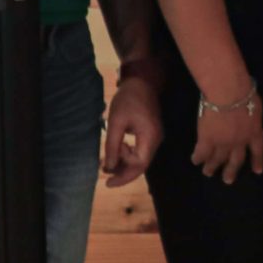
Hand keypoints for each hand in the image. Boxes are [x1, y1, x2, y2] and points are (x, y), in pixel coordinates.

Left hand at [103, 73, 163, 187]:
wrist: (142, 81)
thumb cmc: (128, 99)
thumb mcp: (116, 121)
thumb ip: (113, 145)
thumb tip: (109, 168)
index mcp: (150, 137)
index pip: (140, 164)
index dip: (124, 171)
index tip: (107, 171)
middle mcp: (156, 140)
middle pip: (142, 165)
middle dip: (124, 174)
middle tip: (106, 181)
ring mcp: (154, 137)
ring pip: (141, 159)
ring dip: (125, 165)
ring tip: (106, 166)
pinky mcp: (150, 133)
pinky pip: (140, 151)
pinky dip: (128, 156)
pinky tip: (116, 154)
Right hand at [188, 82, 262, 184]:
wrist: (228, 93)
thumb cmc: (245, 94)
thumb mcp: (257, 108)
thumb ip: (256, 122)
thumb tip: (258, 130)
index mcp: (254, 133)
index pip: (258, 150)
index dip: (258, 161)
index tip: (258, 171)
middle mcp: (239, 142)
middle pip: (236, 160)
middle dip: (231, 171)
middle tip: (228, 180)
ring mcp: (222, 143)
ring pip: (217, 159)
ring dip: (212, 167)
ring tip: (208, 173)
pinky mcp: (207, 139)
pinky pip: (202, 153)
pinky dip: (198, 158)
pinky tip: (195, 161)